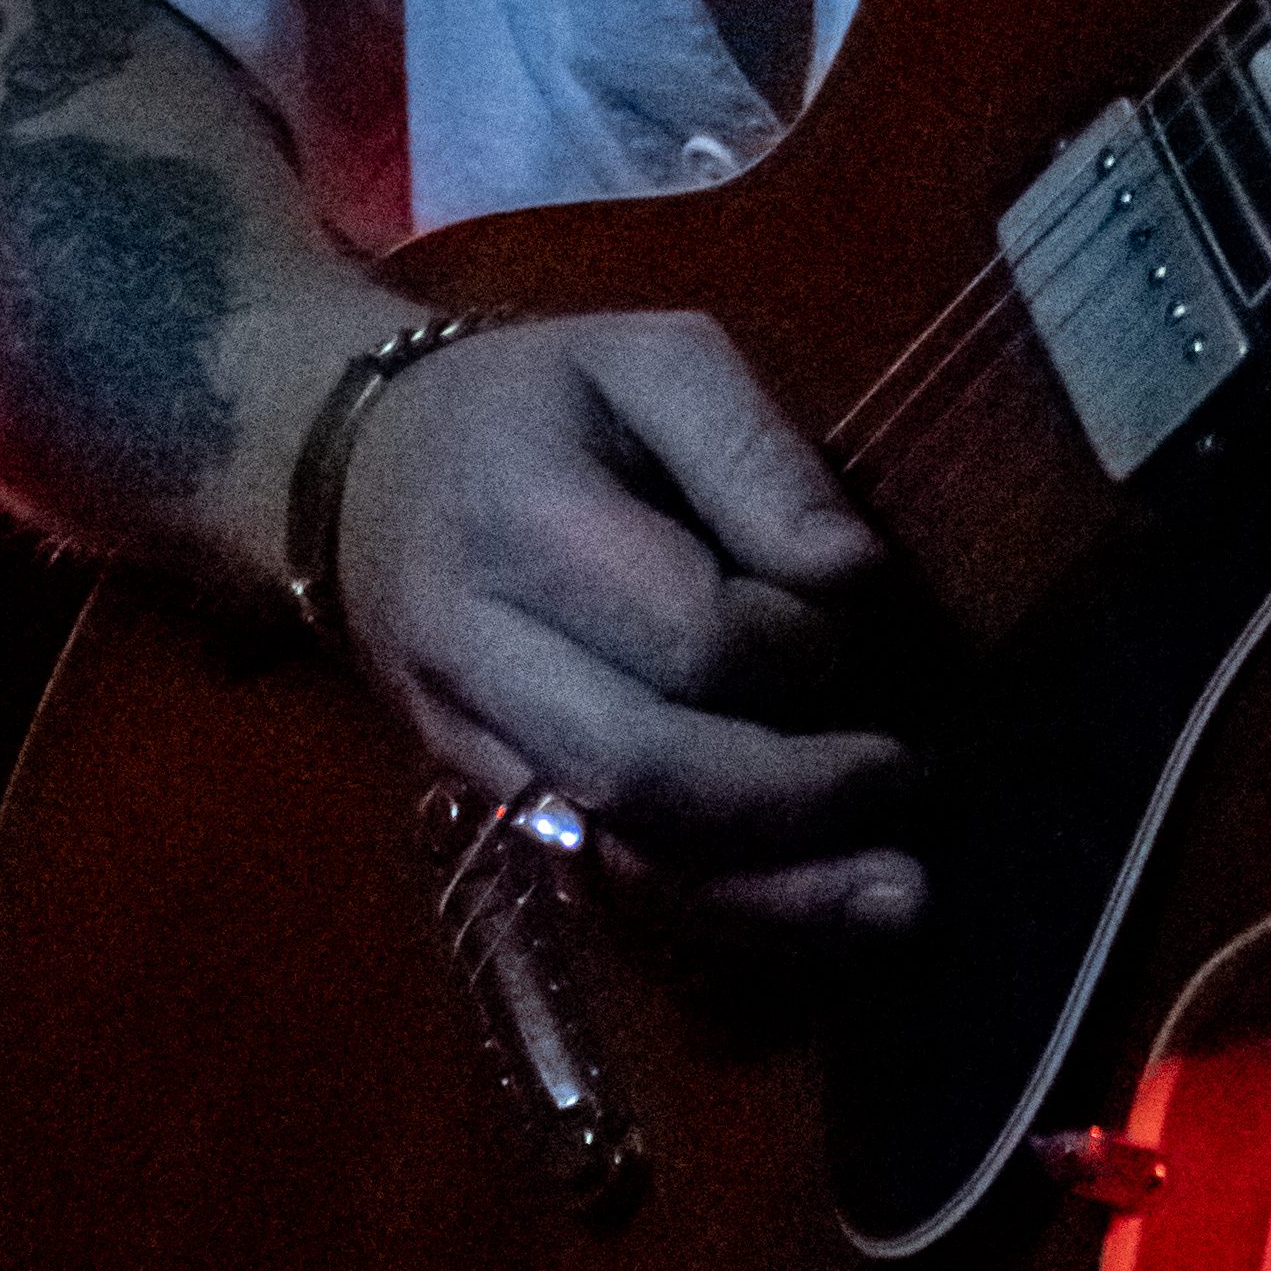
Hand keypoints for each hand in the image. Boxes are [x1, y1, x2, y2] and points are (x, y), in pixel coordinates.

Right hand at [330, 311, 924, 936]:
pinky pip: (602, 887)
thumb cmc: (535, 402)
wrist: (357, 477)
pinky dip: (718, 914)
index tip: (876, 617)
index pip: (684, 630)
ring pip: (619, 860)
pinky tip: (818, 912)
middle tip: (913, 770)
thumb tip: (856, 577)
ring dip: (770, 893)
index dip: (802, 646)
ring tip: (901, 893)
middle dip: (796, 792)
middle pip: (642, 768)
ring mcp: (469, 751)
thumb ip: (753, 449)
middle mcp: (476, 659)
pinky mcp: (485, 808)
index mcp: (518, 523)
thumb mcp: (647, 356)